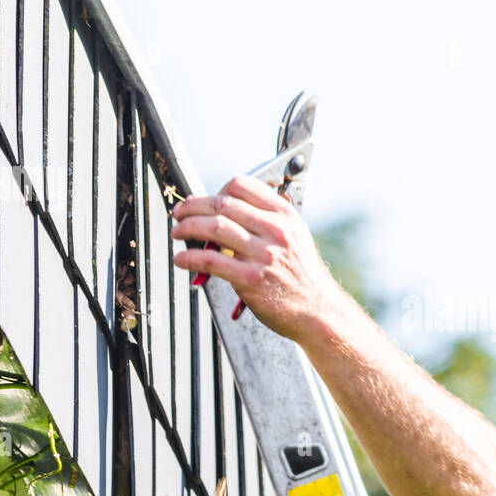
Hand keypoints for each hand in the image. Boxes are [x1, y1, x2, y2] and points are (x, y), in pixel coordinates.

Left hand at [170, 175, 345, 341]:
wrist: (318, 310)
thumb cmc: (303, 276)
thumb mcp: (295, 237)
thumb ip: (267, 221)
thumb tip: (227, 213)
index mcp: (284, 215)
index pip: (242, 186)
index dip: (216, 190)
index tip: (205, 200)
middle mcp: (275, 230)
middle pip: (222, 204)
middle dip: (193, 206)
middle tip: (179, 212)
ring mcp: (263, 254)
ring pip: (213, 228)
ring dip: (187, 227)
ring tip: (177, 232)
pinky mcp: (251, 279)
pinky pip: (210, 261)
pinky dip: (189, 258)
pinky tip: (181, 259)